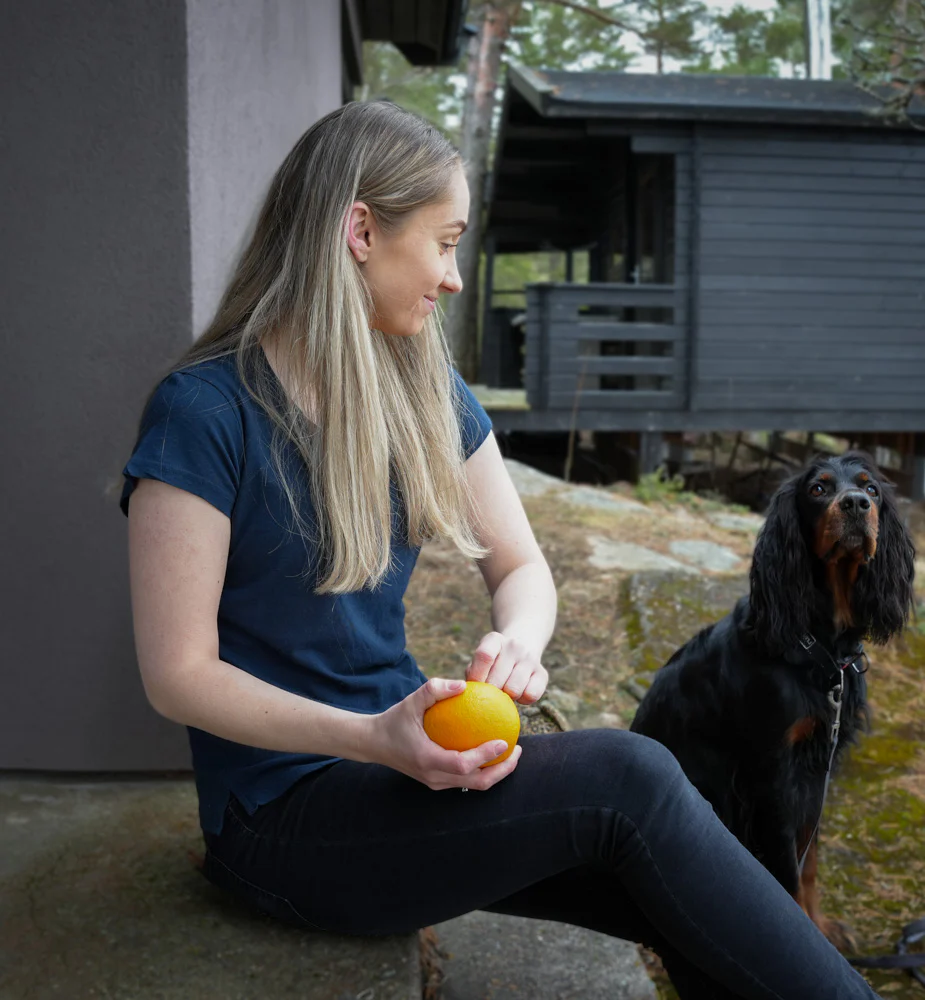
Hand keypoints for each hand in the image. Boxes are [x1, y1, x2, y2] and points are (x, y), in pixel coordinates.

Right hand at [367, 678, 522, 790]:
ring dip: (495, 772)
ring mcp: (436, 783)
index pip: (463, 765)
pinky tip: (491, 750)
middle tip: (517, 749)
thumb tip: (463, 685)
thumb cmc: (394, 720)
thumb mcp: (411, 701)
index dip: (486, 756)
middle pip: (476, 782)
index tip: (504, 741)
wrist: (373, 743)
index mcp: (427, 760)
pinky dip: (482, 769)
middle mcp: (434, 777)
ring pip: (473, 784)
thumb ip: (434, 690)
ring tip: (510, 751)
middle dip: (502, 770)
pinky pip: (466, 779)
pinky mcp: (437, 781)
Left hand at [466, 631, 547, 704]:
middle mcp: (514, 646)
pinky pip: (530, 696)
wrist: (522, 647)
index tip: (474, 686)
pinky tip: (518, 693)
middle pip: (497, 679)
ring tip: (503, 692)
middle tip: (489, 693)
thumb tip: (470, 691)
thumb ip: (473, 672)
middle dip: (489, 693)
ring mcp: (530, 658)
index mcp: (494, 639)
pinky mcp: (543, 673)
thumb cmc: (493, 661)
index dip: (477, 675)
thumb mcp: (480, 659)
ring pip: (513, 690)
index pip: (484, 656)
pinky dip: (522, 700)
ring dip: (506, 697)